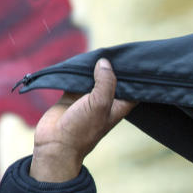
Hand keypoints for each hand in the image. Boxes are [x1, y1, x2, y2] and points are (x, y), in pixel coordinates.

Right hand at [29, 58, 136, 181]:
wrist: (56, 144)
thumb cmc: (82, 128)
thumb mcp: (100, 103)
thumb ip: (105, 82)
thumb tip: (104, 62)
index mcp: (119, 106)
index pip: (133, 89)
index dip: (135, 76)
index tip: (137, 59)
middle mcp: (106, 102)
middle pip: (113, 80)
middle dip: (114, 67)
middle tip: (117, 48)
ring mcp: (88, 99)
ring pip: (94, 77)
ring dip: (94, 67)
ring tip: (98, 49)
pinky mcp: (72, 96)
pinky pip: (76, 78)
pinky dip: (77, 70)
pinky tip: (79, 58)